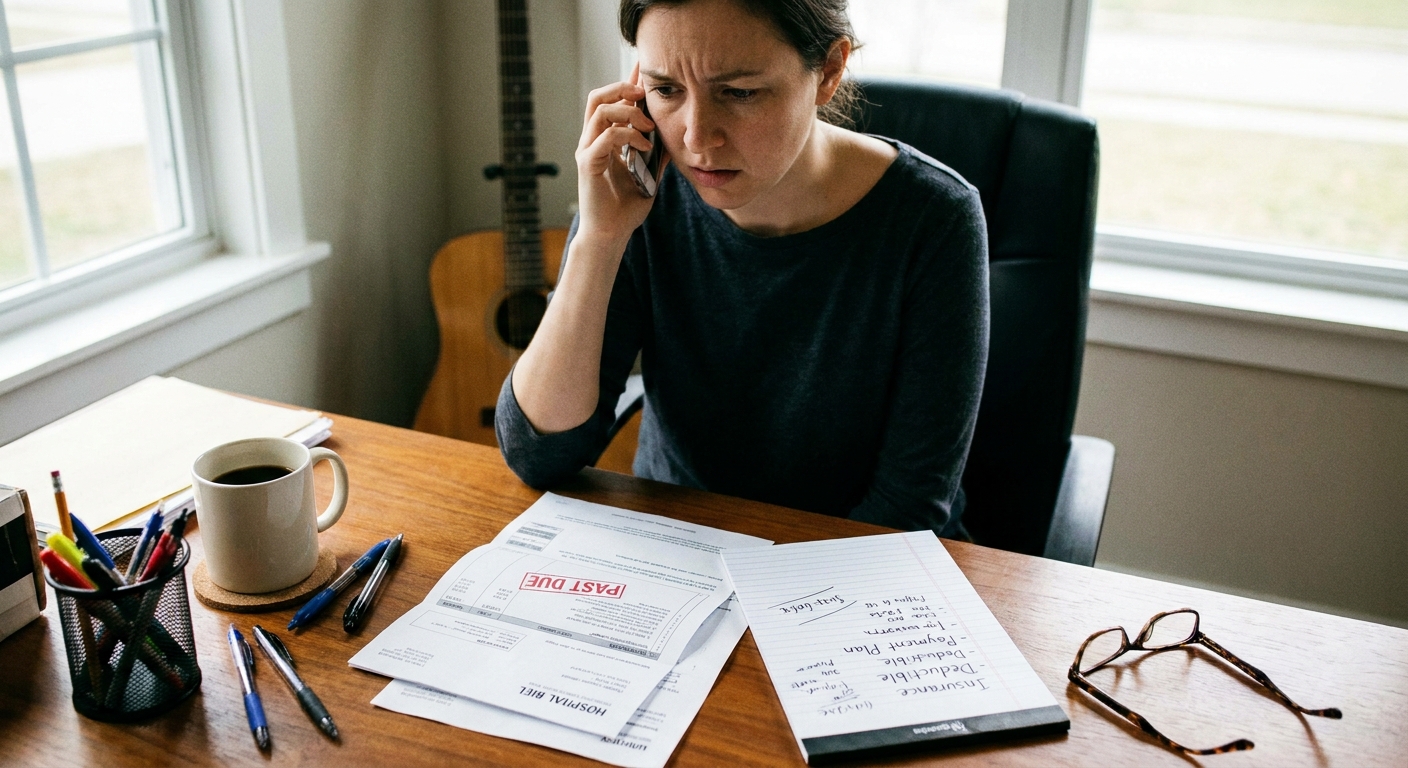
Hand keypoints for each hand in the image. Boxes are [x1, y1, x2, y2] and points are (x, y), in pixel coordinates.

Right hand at [575, 63, 666, 251]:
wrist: (611, 234)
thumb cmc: (626, 207)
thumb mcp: (650, 174)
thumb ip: (657, 153)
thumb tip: (674, 134)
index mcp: (604, 139)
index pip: (612, 101)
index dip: (627, 82)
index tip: (644, 69)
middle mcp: (592, 140)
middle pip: (598, 97)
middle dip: (622, 88)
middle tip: (644, 95)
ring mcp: (587, 151)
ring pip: (599, 111)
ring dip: (627, 112)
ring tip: (648, 126)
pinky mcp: (588, 165)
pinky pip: (603, 138)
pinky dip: (626, 136)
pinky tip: (644, 146)